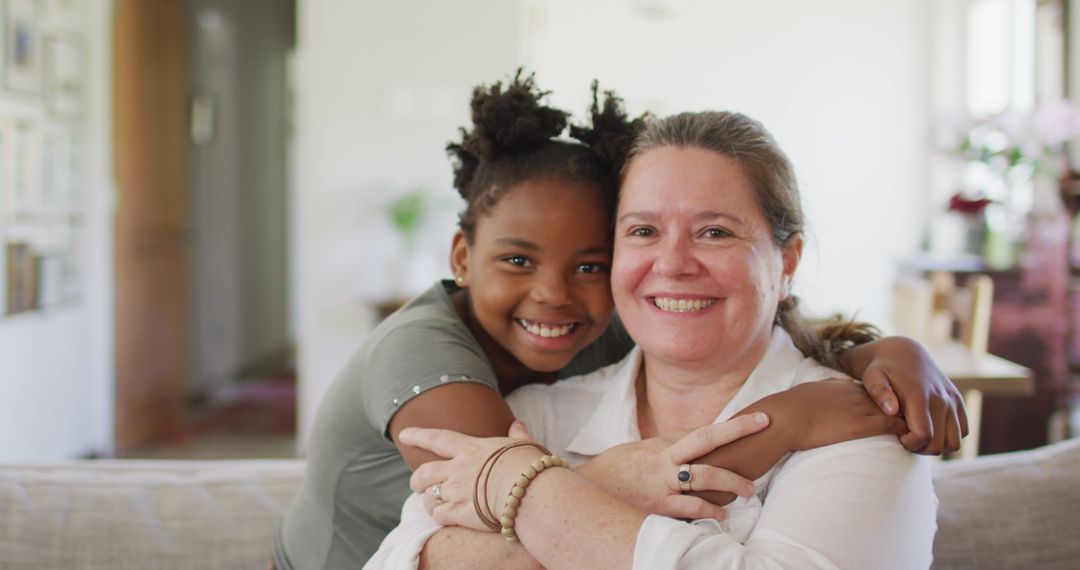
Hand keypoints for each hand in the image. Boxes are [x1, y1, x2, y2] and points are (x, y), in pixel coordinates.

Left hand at [400, 423, 546, 531]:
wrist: (528, 491)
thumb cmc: (530, 466)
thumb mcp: (524, 445)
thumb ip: (518, 435)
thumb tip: (518, 425)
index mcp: (471, 449)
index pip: (438, 439)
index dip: (419, 436)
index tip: (403, 435)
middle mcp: (458, 469)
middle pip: (424, 472)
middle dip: (416, 479)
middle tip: (416, 484)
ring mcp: (456, 491)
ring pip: (428, 496)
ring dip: (428, 499)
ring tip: (432, 503)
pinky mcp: (459, 513)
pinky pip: (438, 514)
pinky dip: (438, 515)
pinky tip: (446, 516)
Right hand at [578, 414, 767, 519]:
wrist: (583, 491)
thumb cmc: (613, 473)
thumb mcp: (639, 454)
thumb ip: (665, 450)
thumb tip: (687, 445)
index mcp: (662, 445)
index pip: (703, 431)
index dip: (733, 425)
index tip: (759, 419)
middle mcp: (664, 459)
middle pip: (707, 439)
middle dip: (738, 431)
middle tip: (765, 426)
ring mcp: (661, 482)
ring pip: (704, 476)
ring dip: (731, 483)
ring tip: (750, 491)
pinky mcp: (657, 506)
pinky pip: (690, 509)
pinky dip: (709, 511)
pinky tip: (721, 515)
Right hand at [750, 378, 908, 451]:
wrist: (786, 418)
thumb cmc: (792, 407)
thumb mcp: (813, 388)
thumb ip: (830, 386)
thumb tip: (840, 384)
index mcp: (845, 386)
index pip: (876, 391)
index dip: (885, 403)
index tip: (891, 414)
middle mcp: (857, 394)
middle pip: (892, 399)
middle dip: (903, 410)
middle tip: (913, 424)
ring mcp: (861, 408)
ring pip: (897, 410)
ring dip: (908, 422)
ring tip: (917, 434)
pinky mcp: (861, 425)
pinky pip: (893, 426)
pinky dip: (904, 432)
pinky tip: (908, 441)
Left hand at [851, 336, 968, 453]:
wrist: (904, 353)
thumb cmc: (882, 370)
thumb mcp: (873, 377)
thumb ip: (879, 392)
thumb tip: (892, 410)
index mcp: (919, 395)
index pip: (923, 435)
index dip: (910, 444)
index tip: (897, 437)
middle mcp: (941, 398)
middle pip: (939, 444)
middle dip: (920, 448)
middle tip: (905, 439)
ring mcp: (953, 400)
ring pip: (954, 443)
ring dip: (937, 446)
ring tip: (917, 437)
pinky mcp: (959, 402)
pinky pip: (963, 432)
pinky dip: (949, 438)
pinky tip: (930, 430)